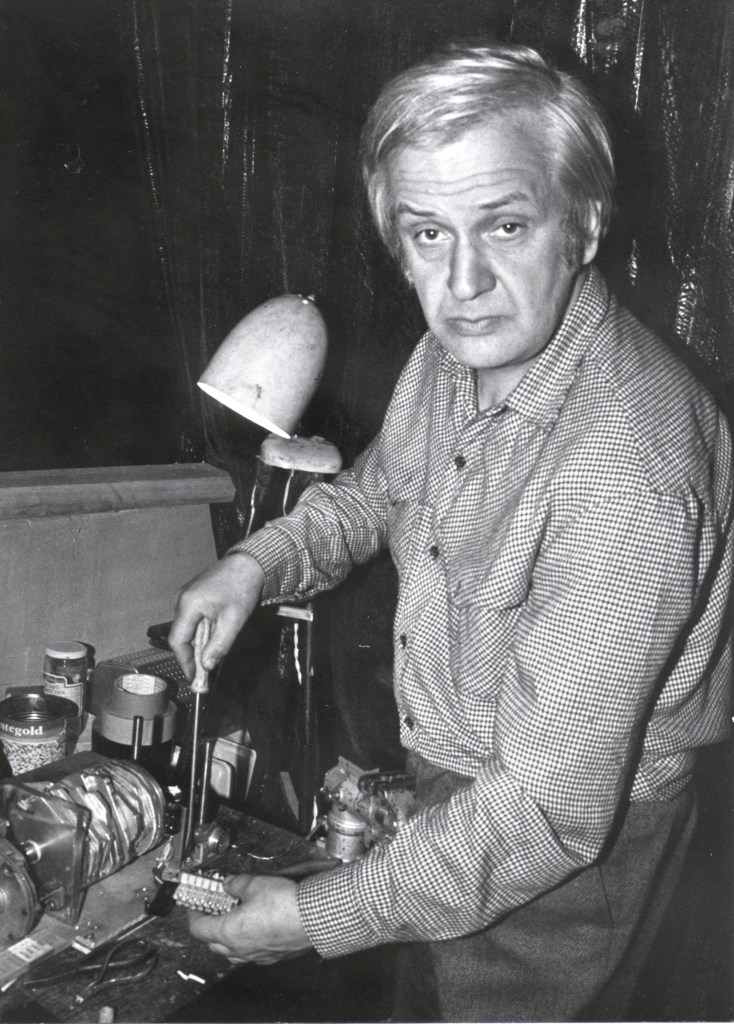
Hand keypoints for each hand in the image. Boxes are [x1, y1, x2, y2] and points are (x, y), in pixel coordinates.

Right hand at [168, 553, 264, 679]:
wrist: (248, 563)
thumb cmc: (241, 586)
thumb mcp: (234, 620)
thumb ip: (219, 645)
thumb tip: (206, 665)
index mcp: (187, 604)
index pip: (177, 640)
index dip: (185, 661)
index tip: (194, 676)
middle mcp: (181, 599)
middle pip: (181, 635)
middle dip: (193, 654)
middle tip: (206, 669)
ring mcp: (185, 596)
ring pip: (187, 628)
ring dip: (198, 643)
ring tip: (214, 651)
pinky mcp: (193, 596)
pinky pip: (192, 619)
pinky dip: (201, 631)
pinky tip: (215, 634)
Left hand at [187, 874, 312, 964]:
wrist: (313, 918)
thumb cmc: (285, 904)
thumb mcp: (254, 883)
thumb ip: (237, 883)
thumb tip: (230, 883)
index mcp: (229, 932)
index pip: (199, 928)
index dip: (193, 915)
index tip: (193, 906)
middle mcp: (241, 949)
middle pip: (213, 944)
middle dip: (209, 927)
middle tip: (213, 911)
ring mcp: (258, 955)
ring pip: (233, 953)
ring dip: (227, 939)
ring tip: (233, 921)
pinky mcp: (274, 956)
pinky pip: (253, 954)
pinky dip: (248, 943)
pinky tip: (256, 930)